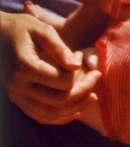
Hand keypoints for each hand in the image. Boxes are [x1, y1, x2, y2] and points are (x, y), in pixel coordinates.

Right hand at [2, 9, 99, 123]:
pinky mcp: (18, 101)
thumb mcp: (40, 29)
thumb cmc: (20, 29)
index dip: (79, 73)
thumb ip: (59, 47)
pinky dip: (61, 117)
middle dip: (83, 91)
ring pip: (52, 113)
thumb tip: (77, 65)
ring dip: (76, 107)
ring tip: (93, 97)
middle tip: (96, 77)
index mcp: (24, 67)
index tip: (82, 54)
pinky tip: (77, 110)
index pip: (62, 81)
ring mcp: (16, 96)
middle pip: (59, 100)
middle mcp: (17, 86)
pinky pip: (42, 117)